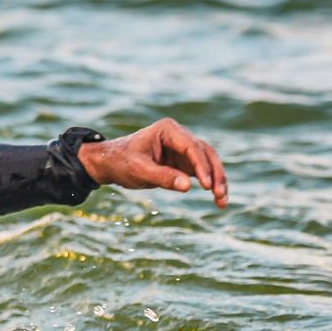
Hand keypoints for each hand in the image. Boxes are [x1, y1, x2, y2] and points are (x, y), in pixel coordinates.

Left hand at [79, 118, 228, 208]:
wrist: (110, 163)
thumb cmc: (121, 162)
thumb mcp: (139, 170)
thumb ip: (162, 177)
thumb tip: (188, 186)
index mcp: (168, 130)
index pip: (192, 146)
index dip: (202, 166)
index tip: (205, 186)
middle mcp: (179, 135)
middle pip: (206, 152)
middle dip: (215, 174)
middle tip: (219, 194)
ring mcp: (183, 148)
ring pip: (208, 162)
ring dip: (217, 180)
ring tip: (221, 201)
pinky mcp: (183, 161)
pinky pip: (203, 172)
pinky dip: (211, 184)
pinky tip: (217, 200)